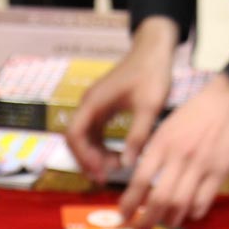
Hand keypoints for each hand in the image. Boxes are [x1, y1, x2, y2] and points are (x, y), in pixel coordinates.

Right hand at [66, 17, 177, 182]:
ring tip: (114, 170)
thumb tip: (128, 165)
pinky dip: (102, 148)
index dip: (83, 158)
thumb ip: (138, 135)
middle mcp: (88, 104)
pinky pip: (95, 134)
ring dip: (95, 156)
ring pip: (84, 138)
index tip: (99, 173)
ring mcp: (94, 106)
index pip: (74, 135)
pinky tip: (117, 158)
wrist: (154, 49)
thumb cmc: (152, 73)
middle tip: (104, 179)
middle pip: (75, 139)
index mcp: (93, 102)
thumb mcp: (149, 106)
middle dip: (87, 161)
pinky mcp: (102, 108)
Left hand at [118, 72, 228, 228]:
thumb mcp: (165, 129)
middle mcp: (179, 157)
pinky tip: (188, 213)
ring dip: (170, 220)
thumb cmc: (192, 116)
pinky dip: (193, 212)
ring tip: (165, 224)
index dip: (130, 202)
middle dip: (146, 221)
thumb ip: (153, 154)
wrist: (227, 102)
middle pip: (159, 199)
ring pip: (181, 204)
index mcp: (162, 145)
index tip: (124, 216)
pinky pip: (203, 201)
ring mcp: (200, 166)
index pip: (140, 180)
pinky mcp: (219, 172)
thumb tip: (141, 184)